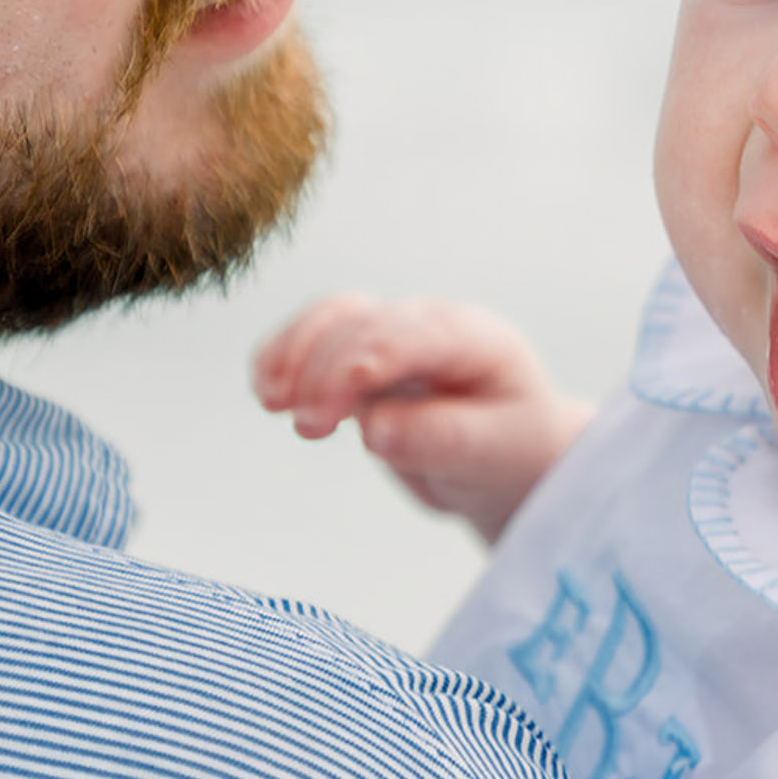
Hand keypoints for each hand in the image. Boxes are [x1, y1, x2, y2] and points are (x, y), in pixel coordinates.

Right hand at [253, 294, 590, 539]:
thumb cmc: (514, 452)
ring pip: (333, 318)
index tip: (329, 406)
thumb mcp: (494, 454)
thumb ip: (442, 439)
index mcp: (476, 339)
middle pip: (366, 324)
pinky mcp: (363, 357)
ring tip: (270, 401)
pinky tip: (264, 386)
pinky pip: (317, 338)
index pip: (414, 336)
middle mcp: (432, 325)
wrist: (509, 459)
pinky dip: (286, 355)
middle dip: (326, 370)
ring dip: (294, 352)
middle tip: (307, 428)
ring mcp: (395, 335)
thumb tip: (375, 431)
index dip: (365, 363)